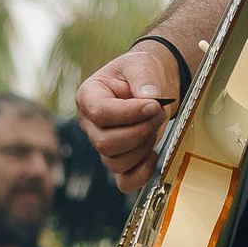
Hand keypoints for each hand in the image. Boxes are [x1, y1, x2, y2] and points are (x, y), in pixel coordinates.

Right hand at [75, 47, 174, 192]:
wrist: (153, 84)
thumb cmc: (142, 72)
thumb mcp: (142, 64)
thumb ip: (144, 78)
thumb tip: (150, 99)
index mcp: (89, 97)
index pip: (100, 113)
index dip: (129, 113)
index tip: (154, 105)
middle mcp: (90, 124)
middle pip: (104, 143)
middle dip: (138, 132)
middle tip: (158, 113)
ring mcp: (103, 145)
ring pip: (115, 162)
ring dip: (142, 148)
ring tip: (156, 125)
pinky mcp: (120, 160)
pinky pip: (124, 182)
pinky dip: (141, 174)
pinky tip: (154, 155)